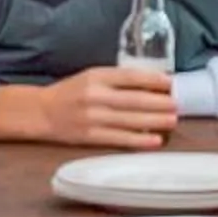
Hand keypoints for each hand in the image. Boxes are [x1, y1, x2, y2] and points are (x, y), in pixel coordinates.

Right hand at [4, 67, 177, 148]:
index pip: (130, 76)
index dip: (152, 80)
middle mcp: (95, 96)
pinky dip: (138, 140)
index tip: (170, 84)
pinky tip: (154, 140)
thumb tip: (151, 86)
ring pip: (129, 120)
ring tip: (172, 121)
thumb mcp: (91, 77)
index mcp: (96, 76)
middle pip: (133, 100)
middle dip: (159, 103)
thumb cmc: (71, 93)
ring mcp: (92, 117)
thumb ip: (117, 80)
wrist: (41, 112)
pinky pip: (119, 139)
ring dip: (154, 121)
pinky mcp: (89, 136)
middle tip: (177, 105)